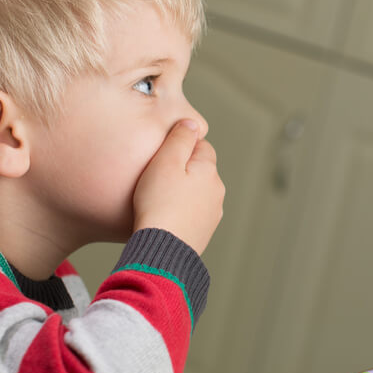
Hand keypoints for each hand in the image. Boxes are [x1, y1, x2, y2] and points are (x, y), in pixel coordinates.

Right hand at [132, 119, 223, 253]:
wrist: (162, 249)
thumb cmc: (159, 204)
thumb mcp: (165, 161)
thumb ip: (180, 138)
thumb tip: (192, 123)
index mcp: (209, 170)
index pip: (201, 146)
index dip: (180, 147)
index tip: (162, 156)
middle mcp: (216, 191)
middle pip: (199, 170)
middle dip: (181, 171)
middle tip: (156, 179)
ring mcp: (212, 214)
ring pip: (196, 193)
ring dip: (182, 193)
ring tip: (157, 201)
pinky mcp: (203, 233)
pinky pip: (192, 214)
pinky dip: (180, 213)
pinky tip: (163, 218)